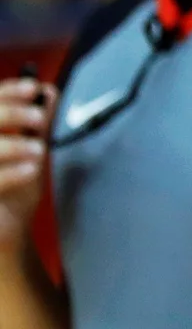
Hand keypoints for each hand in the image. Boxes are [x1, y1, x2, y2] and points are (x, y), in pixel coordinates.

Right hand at [0, 80, 53, 255]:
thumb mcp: (29, 156)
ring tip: (39, 150)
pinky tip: (32, 169)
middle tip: (38, 118)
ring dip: (13, 144)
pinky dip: (12, 172)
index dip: (7, 92)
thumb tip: (48, 92)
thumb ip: (36, 126)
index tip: (34, 87)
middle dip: (10, 113)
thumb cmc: (13, 195)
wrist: (6, 241)